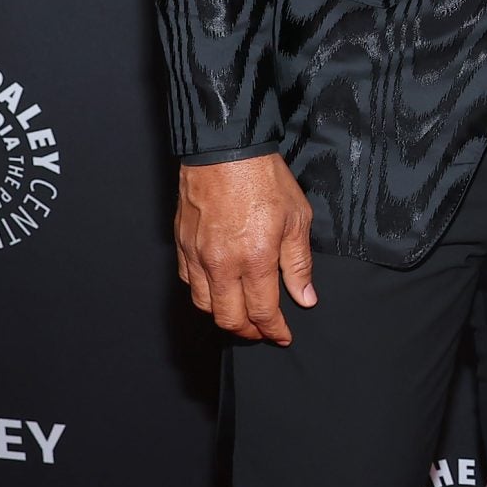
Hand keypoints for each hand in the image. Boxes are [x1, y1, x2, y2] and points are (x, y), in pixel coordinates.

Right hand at [175, 153, 316, 344]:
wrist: (225, 150)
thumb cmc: (264, 178)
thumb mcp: (297, 218)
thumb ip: (299, 263)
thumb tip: (305, 298)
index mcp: (254, 259)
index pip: (262, 312)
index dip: (273, 330)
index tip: (283, 336)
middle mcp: (221, 264)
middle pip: (228, 318)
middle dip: (248, 331)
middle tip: (263, 330)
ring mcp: (197, 256)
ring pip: (204, 305)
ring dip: (223, 316)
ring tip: (241, 314)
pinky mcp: (182, 245)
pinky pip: (188, 282)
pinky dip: (204, 294)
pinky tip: (218, 289)